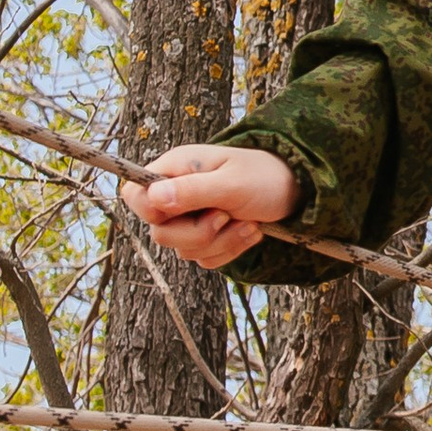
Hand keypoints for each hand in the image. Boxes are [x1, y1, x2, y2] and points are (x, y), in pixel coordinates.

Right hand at [119, 141, 301, 268]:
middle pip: (160, 233)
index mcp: (175, 170)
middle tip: (226, 215)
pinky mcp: (208, 237)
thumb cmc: (264, 176)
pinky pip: (205, 259)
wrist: (297, 189)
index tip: (182, 211)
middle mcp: (177, 194)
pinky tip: (250, 231)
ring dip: (221, 242)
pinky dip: (229, 250)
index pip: (134, 196)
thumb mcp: (231, 182)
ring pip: (184, 250)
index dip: (151, 211)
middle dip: (198, 233)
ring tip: (247, 222)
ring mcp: (191, 218)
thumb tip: (153, 197)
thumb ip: (192, 191)